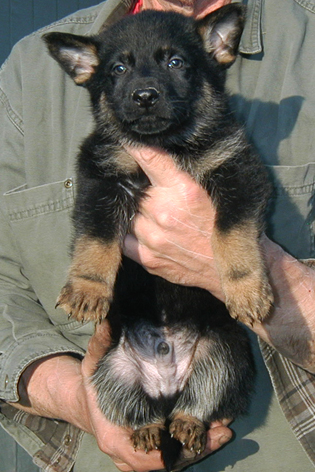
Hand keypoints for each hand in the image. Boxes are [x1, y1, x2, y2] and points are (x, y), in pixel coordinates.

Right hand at [81, 322, 232, 470]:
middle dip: (194, 449)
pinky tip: (217, 430)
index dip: (165, 452)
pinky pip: (178, 452)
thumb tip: (107, 321)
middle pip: (166, 462)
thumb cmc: (93, 385)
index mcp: (114, 438)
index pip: (141, 457)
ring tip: (223, 430)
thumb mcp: (93, 362)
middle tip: (219, 432)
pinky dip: (197, 442)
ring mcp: (144, 454)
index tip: (185, 435)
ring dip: (201, 447)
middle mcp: (130, 453)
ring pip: (176, 459)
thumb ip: (100, 344)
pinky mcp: (155, 448)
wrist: (90, 404)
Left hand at [123, 146, 223, 300]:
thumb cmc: (223, 224)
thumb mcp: (213, 189)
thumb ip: (184, 172)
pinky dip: (131, 233)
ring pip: (128, 213)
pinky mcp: (148, 258)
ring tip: (155, 216)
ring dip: (136, 212)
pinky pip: (125, 239)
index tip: (125, 138)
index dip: (134, 146)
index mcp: (185, 190)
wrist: (230, 268)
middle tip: (151, 191)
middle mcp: (165, 212)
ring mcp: (153, 238)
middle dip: (139, 187)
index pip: (149, 157)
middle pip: (134, 188)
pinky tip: (146, 232)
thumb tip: (157, 151)